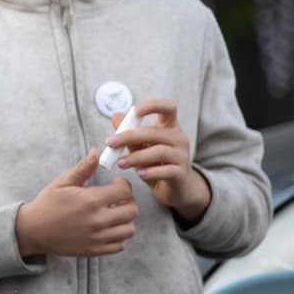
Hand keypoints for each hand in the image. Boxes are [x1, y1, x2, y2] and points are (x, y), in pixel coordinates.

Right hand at [16, 150, 137, 256]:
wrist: (32, 230)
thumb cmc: (47, 204)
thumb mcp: (62, 182)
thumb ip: (83, 168)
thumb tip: (97, 152)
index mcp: (90, 200)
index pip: (125, 191)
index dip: (124, 184)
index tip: (116, 183)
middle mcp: (97, 220)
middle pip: (132, 210)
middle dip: (128, 201)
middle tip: (117, 199)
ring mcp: (97, 237)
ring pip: (129, 229)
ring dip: (125, 220)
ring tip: (114, 214)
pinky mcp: (94, 250)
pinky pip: (120, 245)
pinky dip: (119, 236)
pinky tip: (109, 228)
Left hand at [109, 99, 211, 223]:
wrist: (173, 188)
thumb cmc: (155, 163)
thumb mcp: (139, 146)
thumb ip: (129, 132)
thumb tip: (116, 115)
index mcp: (170, 126)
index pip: (168, 107)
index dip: (153, 105)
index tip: (135, 111)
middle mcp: (179, 138)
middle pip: (155, 132)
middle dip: (129, 136)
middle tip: (110, 143)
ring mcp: (183, 156)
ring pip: (159, 152)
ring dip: (136, 157)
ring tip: (120, 163)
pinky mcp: (181, 173)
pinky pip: (166, 171)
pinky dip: (151, 172)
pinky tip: (139, 174)